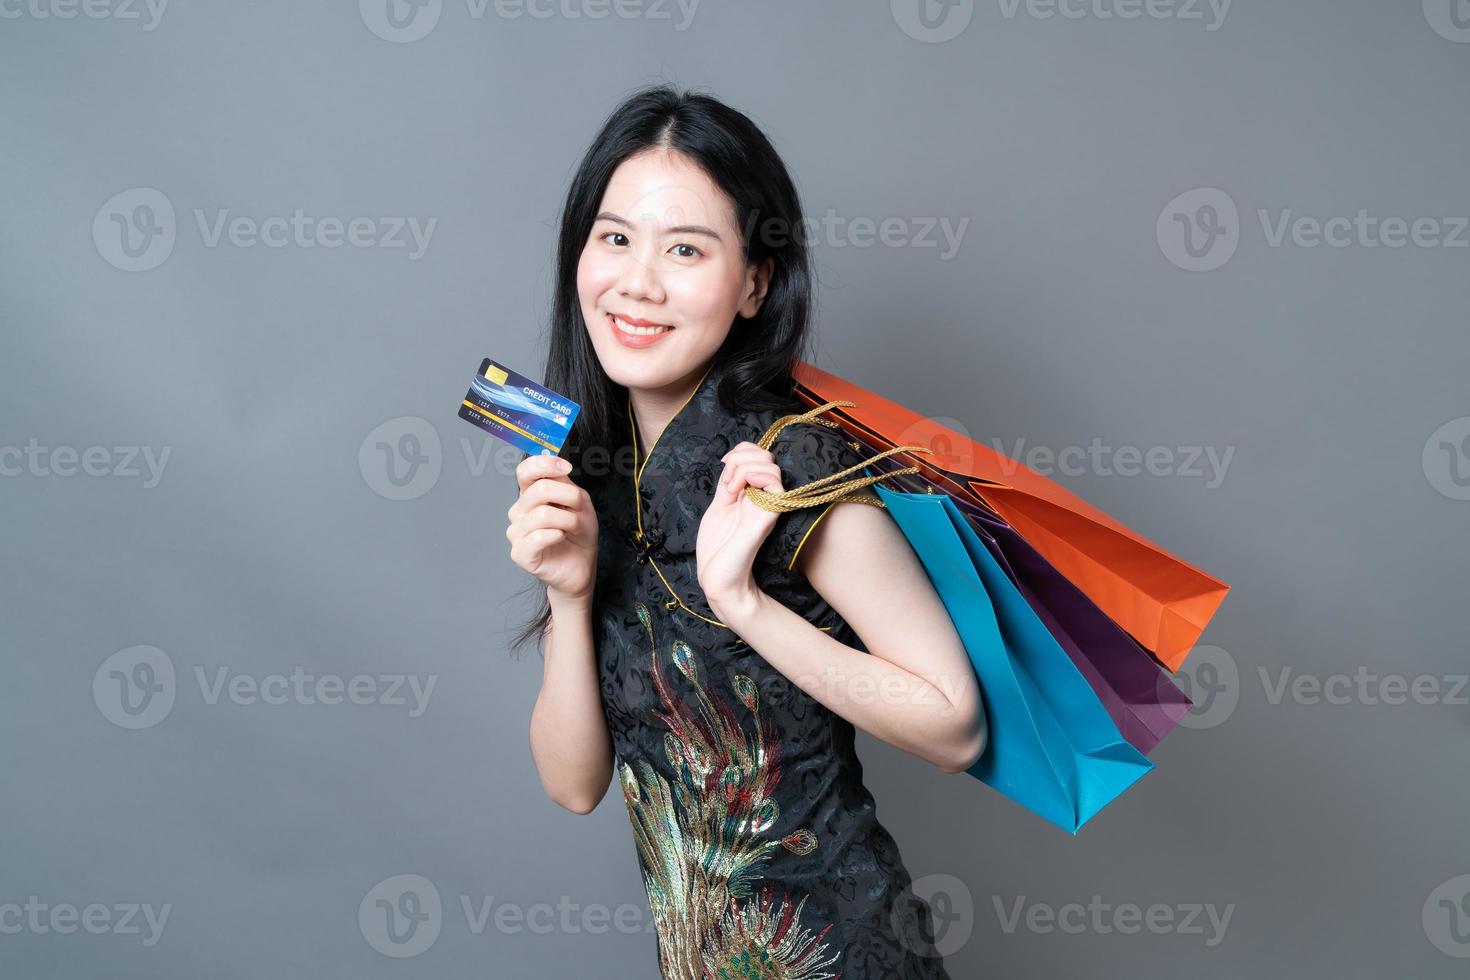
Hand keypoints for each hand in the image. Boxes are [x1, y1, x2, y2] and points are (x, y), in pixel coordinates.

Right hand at [506, 453, 597, 605]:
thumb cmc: (578, 534)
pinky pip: (537, 537)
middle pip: (540, 490)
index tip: (567, 468)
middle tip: (580, 511)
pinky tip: (561, 537)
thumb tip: (557, 467)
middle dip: (569, 498)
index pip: (525, 471)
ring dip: (568, 520)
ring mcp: (516, 532)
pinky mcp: (520, 553)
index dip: (545, 464)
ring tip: (574, 528)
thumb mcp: (579, 502)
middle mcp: (519, 511)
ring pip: (542, 514)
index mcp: (530, 495)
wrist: (582, 566)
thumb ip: (565, 483)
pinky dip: (556, 535)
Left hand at [696, 441, 782, 617]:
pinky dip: (754, 476)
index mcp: (752, 492)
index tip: (723, 472)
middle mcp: (764, 496)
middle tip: (726, 485)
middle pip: (765, 454)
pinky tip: (738, 492)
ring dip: (742, 468)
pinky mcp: (769, 515)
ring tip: (730, 490)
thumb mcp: (719, 504)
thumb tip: (732, 458)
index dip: (739, 453)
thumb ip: (729, 482)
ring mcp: (768, 505)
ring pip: (770, 465)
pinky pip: (775, 483)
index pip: (757, 453)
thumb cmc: (717, 547)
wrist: (718, 577)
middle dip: (739, 458)